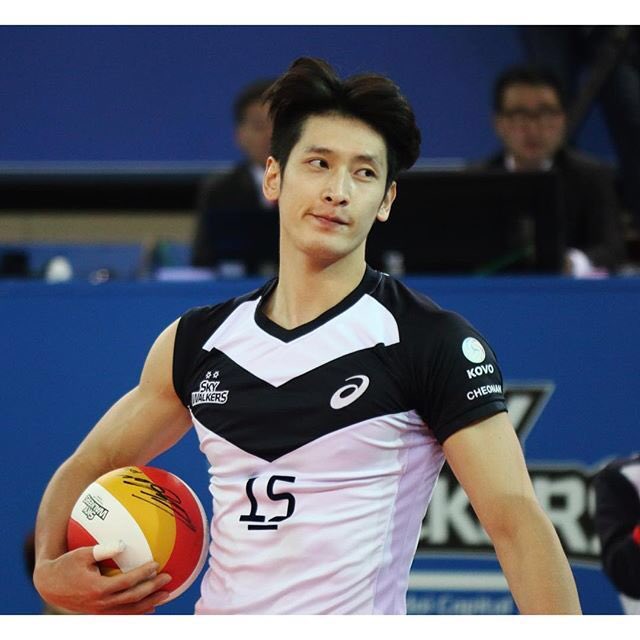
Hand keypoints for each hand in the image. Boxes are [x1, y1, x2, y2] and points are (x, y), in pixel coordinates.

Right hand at [33, 544, 171, 613]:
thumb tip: (123, 543)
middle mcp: (101, 603)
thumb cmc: (67, 564)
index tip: (157, 564)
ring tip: (166, 596)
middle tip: (169, 579)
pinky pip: (122, 614)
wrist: (50, 585)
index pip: (126, 583)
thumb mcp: (82, 554)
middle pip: (133, 599)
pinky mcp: (99, 613)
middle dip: (152, 589)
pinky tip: (150, 606)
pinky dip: (137, 611)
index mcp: (98, 588)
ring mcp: (100, 610)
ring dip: (149, 603)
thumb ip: (102, 549)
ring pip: (130, 611)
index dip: (143, 574)